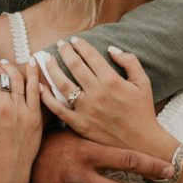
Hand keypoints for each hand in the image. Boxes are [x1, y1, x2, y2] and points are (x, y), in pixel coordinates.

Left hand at [41, 37, 161, 150]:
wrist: (141, 143)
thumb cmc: (142, 110)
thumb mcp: (143, 82)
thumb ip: (129, 61)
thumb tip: (111, 48)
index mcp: (112, 81)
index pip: (91, 56)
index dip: (81, 45)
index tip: (75, 40)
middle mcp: (97, 93)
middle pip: (74, 66)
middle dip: (65, 51)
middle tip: (60, 44)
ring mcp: (86, 110)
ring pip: (62, 84)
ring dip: (52, 69)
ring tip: (47, 60)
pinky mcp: (80, 124)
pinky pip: (58, 109)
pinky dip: (46, 97)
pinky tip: (40, 87)